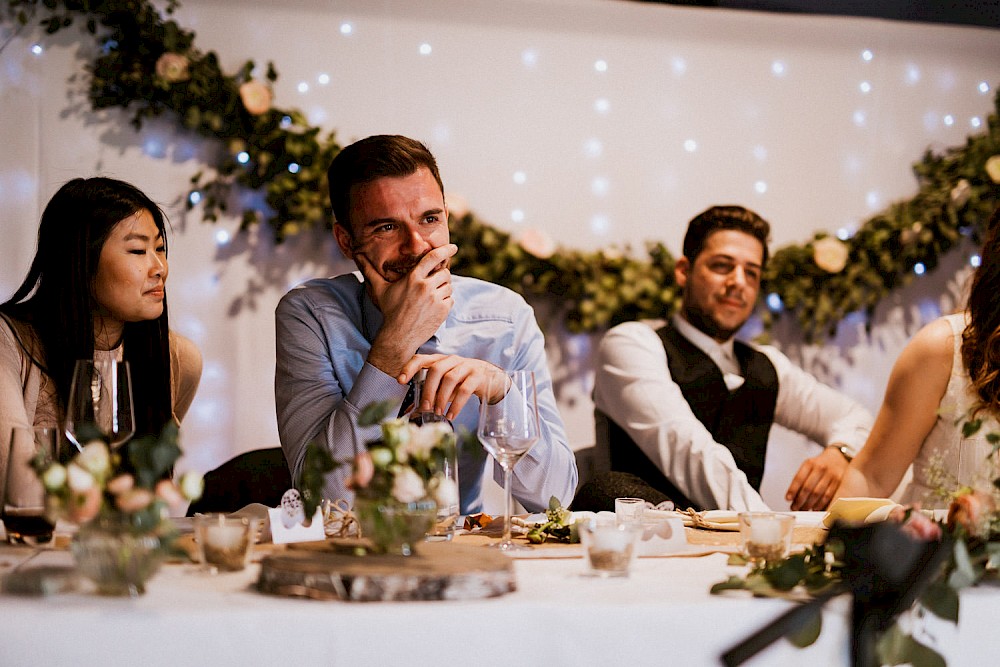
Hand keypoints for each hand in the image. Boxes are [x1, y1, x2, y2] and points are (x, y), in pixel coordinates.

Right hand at [359, 245, 456, 374]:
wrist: (399, 336)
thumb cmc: (390, 311)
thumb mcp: (380, 289)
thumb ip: (370, 270)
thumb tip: (357, 255)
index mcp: (413, 278)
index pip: (433, 258)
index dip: (445, 250)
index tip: (453, 247)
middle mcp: (425, 286)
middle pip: (445, 272)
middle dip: (441, 276)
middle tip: (432, 284)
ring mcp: (435, 299)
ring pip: (449, 286)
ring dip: (443, 289)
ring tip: (430, 298)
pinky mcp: (443, 310)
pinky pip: (451, 300)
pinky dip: (445, 302)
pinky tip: (433, 308)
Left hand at [398, 354, 503, 420]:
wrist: (493, 379)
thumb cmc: (465, 382)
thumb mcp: (448, 385)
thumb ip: (435, 392)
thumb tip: (417, 409)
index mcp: (441, 361)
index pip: (422, 358)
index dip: (409, 367)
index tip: (401, 381)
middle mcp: (453, 360)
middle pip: (436, 369)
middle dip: (428, 389)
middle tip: (425, 407)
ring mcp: (467, 366)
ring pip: (450, 378)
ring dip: (442, 398)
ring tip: (438, 412)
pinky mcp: (478, 376)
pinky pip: (465, 390)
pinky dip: (456, 405)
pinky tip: (451, 414)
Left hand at [784, 445, 850, 510]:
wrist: (839, 458)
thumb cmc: (820, 464)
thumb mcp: (809, 466)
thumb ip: (801, 478)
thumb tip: (792, 496)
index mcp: (810, 463)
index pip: (799, 478)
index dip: (793, 490)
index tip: (788, 498)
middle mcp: (820, 468)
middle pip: (808, 488)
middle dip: (800, 500)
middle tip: (794, 507)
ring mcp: (831, 475)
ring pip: (818, 494)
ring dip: (809, 504)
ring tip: (803, 509)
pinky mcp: (840, 483)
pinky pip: (828, 496)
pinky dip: (820, 505)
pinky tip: (815, 508)